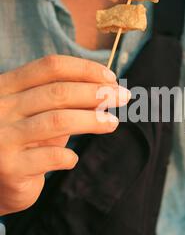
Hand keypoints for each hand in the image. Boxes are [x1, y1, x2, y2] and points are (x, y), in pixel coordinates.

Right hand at [0, 55, 129, 214]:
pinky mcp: (9, 167)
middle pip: (58, 92)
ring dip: (92, 120)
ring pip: (58, 121)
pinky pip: (51, 156)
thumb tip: (106, 90)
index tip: (111, 78)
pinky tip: (73, 158)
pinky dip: (68, 156)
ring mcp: (2, 137)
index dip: (84, 69)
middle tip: (122, 97)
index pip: (50, 67)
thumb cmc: (21, 144)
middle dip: (96, 92)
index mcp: (6, 87)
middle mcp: (0, 108)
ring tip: (112, 123)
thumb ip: (64, 103)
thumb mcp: (38, 116)